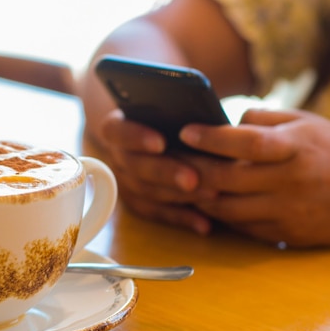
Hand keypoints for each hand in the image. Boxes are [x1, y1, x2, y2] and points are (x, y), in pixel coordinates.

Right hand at [100, 109, 216, 234]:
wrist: (150, 130)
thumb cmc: (166, 113)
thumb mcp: (168, 105)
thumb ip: (177, 110)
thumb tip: (204, 121)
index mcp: (118, 126)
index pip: (117, 131)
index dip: (136, 137)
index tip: (160, 142)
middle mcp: (118, 156)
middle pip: (135, 167)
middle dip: (166, 173)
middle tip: (193, 179)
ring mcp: (126, 181)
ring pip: (147, 192)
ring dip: (178, 196)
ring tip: (211, 195)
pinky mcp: (139, 202)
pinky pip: (158, 213)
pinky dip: (181, 218)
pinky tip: (205, 224)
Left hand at [179, 108, 329, 245]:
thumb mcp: (304, 122)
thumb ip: (262, 118)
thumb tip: (223, 123)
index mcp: (295, 148)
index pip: (246, 143)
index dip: (212, 138)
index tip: (185, 131)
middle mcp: (290, 182)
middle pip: (228, 179)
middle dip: (193, 170)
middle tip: (170, 161)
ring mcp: (288, 212)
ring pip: (228, 209)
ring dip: (199, 197)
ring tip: (180, 184)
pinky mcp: (286, 235)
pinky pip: (242, 228)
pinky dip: (220, 217)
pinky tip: (206, 204)